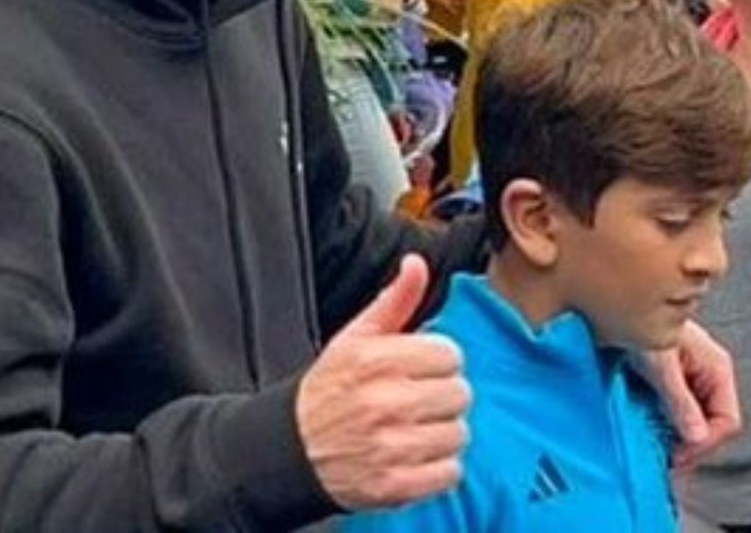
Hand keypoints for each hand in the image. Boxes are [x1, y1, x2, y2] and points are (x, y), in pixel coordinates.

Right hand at [298, 255, 470, 510]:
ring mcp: (389, 447)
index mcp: (374, 361)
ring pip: (458, 433)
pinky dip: (439, 468)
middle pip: (459, 393)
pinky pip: (450, 472)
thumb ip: (393, 301)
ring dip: (442, 433)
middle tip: (417, 401)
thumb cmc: (329, 391)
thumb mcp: (354, 339)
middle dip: (442, 396)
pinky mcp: (394, 485)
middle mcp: (383, 403)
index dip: (437, 361)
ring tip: (414, 430)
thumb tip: (416, 265)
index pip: (449, 354)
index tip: (420, 370)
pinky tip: (415, 456)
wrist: (291, 450)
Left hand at [642, 320, 741, 469]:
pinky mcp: (678, 388)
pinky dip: (671, 430)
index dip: (706, 442)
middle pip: (715, 427)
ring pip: (699, 425)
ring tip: (662, 449)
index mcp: (717, 368)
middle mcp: (710, 377)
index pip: (728, 420)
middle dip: (693, 446)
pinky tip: (656, 434)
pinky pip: (683, 417)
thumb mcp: (660, 365)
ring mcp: (695, 383)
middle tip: (670, 459)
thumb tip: (696, 435)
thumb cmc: (640, 323)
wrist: (617, 310)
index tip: (680, 453)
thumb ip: (679, 400)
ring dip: (681, 440)